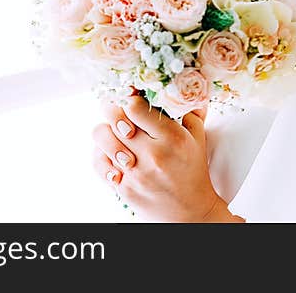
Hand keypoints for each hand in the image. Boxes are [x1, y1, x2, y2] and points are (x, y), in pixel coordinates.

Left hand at [90, 95, 241, 221]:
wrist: (190, 212)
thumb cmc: (192, 169)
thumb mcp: (197, 137)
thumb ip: (188, 109)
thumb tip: (181, 83)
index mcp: (173, 138)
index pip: (136, 107)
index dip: (128, 97)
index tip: (130, 95)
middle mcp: (153, 154)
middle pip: (115, 118)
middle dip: (112, 109)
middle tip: (117, 109)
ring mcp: (135, 173)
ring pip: (102, 138)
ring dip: (106, 131)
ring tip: (116, 133)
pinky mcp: (123, 188)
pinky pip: (98, 162)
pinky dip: (101, 153)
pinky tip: (112, 152)